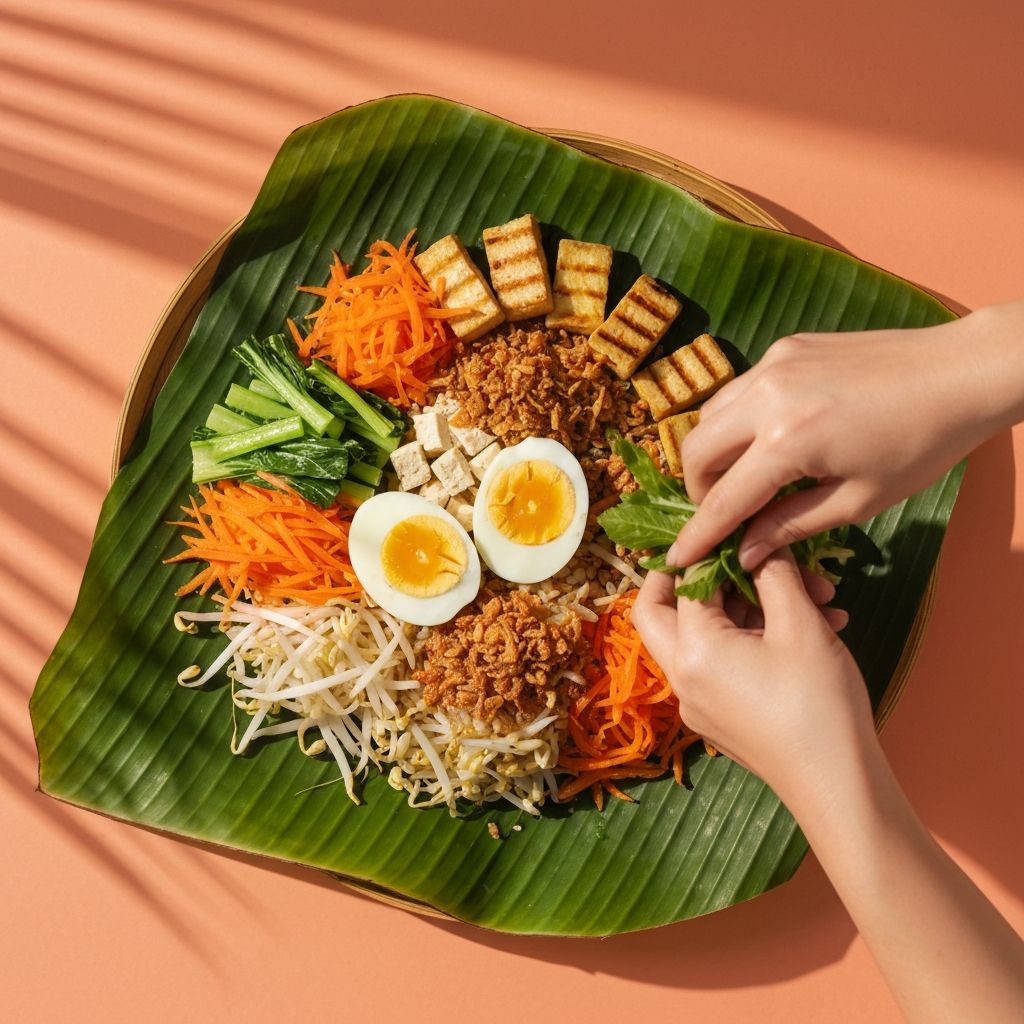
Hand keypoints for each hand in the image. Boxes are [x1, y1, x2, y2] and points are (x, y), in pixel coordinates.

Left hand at [636, 550, 1023, 1021]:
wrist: (840, 788)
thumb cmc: (818, 704)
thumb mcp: (800, 624)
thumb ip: (774, 572)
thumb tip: (758, 543)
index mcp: (691, 651)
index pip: (683, 582)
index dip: (716, 550)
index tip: (746, 531)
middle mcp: (683, 678)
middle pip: (664, 611)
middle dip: (704, 578)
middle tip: (741, 555)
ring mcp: (700, 703)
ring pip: (707, 636)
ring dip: (754, 607)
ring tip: (819, 595)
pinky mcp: (723, 719)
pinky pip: (726, 665)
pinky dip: (759, 639)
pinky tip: (817, 626)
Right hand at [668, 301, 1023, 570]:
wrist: (961, 372)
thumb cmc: (920, 445)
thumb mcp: (858, 500)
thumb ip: (791, 525)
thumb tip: (746, 552)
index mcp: (789, 441)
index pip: (724, 498)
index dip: (698, 534)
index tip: (676, 558)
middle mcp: (768, 396)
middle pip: (696, 449)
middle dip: (697, 488)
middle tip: (723, 512)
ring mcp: (774, 365)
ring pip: (710, 414)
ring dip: (713, 451)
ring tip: (745, 477)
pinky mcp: (786, 348)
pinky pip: (739, 390)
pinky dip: (738, 420)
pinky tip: (769, 438)